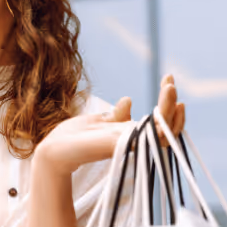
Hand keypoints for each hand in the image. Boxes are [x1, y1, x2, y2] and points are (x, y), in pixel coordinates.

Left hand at [35, 74, 185, 176]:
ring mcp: (129, 142)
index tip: (168, 78)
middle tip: (170, 81)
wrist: (56, 147)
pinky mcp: (122, 144)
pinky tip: (161, 110)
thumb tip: (129, 100)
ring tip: (170, 88)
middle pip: (164, 127)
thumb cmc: (74, 137)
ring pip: (162, 132)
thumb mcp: (99, 120)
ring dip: (168, 110)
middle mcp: (132, 139)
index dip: (166, 103)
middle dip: (170, 105)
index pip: (157, 121)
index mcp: (128, 132)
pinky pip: (149, 138)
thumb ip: (116, 115)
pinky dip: (159, 125)